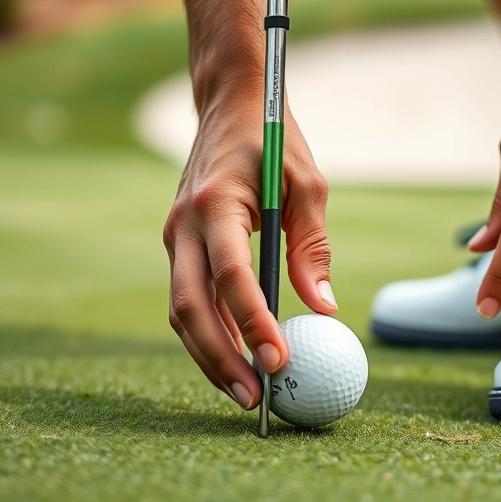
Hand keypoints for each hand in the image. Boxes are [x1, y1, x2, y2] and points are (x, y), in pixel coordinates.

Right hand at [163, 89, 335, 409]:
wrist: (227, 104)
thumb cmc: (274, 141)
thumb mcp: (307, 185)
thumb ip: (312, 246)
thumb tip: (325, 310)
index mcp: (216, 204)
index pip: (231, 276)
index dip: (253, 322)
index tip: (281, 359)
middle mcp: (184, 224)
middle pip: (191, 307)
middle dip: (221, 358)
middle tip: (255, 398)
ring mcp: (175, 237)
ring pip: (182, 310)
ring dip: (210, 355)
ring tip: (245, 393)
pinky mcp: (179, 246)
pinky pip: (187, 299)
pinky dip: (207, 334)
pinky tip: (233, 359)